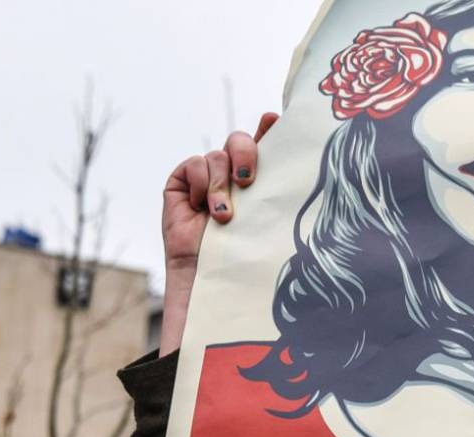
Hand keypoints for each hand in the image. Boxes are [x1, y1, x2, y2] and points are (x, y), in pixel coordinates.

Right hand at [159, 113, 276, 354]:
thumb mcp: (267, 216)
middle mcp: (232, 176)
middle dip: (245, 153)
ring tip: (224, 217)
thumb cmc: (245, 256)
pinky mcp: (181, 184)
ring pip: (217, 156)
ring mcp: (205, 179)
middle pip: (239, 141)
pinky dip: (200, 183)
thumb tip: (292, 150)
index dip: (268, 129)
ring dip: (221, 184)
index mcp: (257, 182)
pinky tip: (202, 210)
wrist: (210, 279)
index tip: (274, 120)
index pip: (264, 145)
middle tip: (248, 179)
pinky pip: (193, 165)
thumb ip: (276, 184)